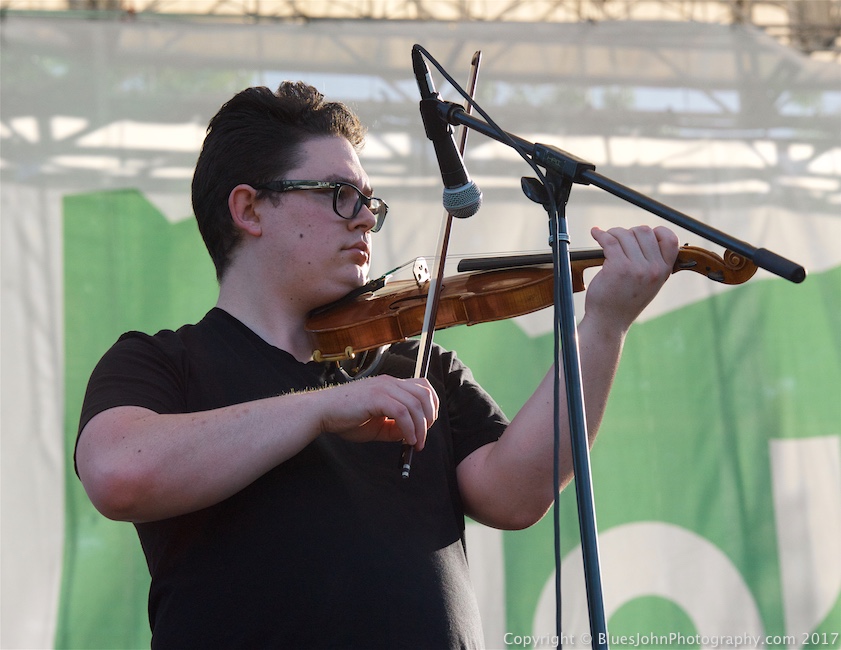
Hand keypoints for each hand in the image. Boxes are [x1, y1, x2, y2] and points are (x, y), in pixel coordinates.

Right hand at [316, 375, 438, 449]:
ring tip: (415, 443)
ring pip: (415, 404)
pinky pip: (402, 412)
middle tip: (423, 437)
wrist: (322, 412)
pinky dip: (409, 428)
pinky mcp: (376, 397)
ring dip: (421, 427)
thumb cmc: (345, 418)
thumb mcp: (377, 425)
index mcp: (390, 385)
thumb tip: (412, 435)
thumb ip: (395, 427)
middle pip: (425, 393)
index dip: (431, 406)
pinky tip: (406, 440)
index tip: (427, 426)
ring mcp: (383, 388)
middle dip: (430, 417)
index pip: (423, 387)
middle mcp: (389, 382)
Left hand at [585, 225, 679, 331]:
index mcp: (664, 271)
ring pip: (625, 234)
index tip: (640, 236)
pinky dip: (600, 234)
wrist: (609, 321)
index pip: (671, 239)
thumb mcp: (649, 284)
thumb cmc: (625, 301)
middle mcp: (654, 269)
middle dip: (629, 232)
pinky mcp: (618, 267)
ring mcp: (637, 268)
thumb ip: (653, 263)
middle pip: (644, 231)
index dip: (656, 231)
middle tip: (618, 240)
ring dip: (613, 233)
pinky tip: (596, 233)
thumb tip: (645, 235)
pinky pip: (609, 240)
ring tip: (606, 239)